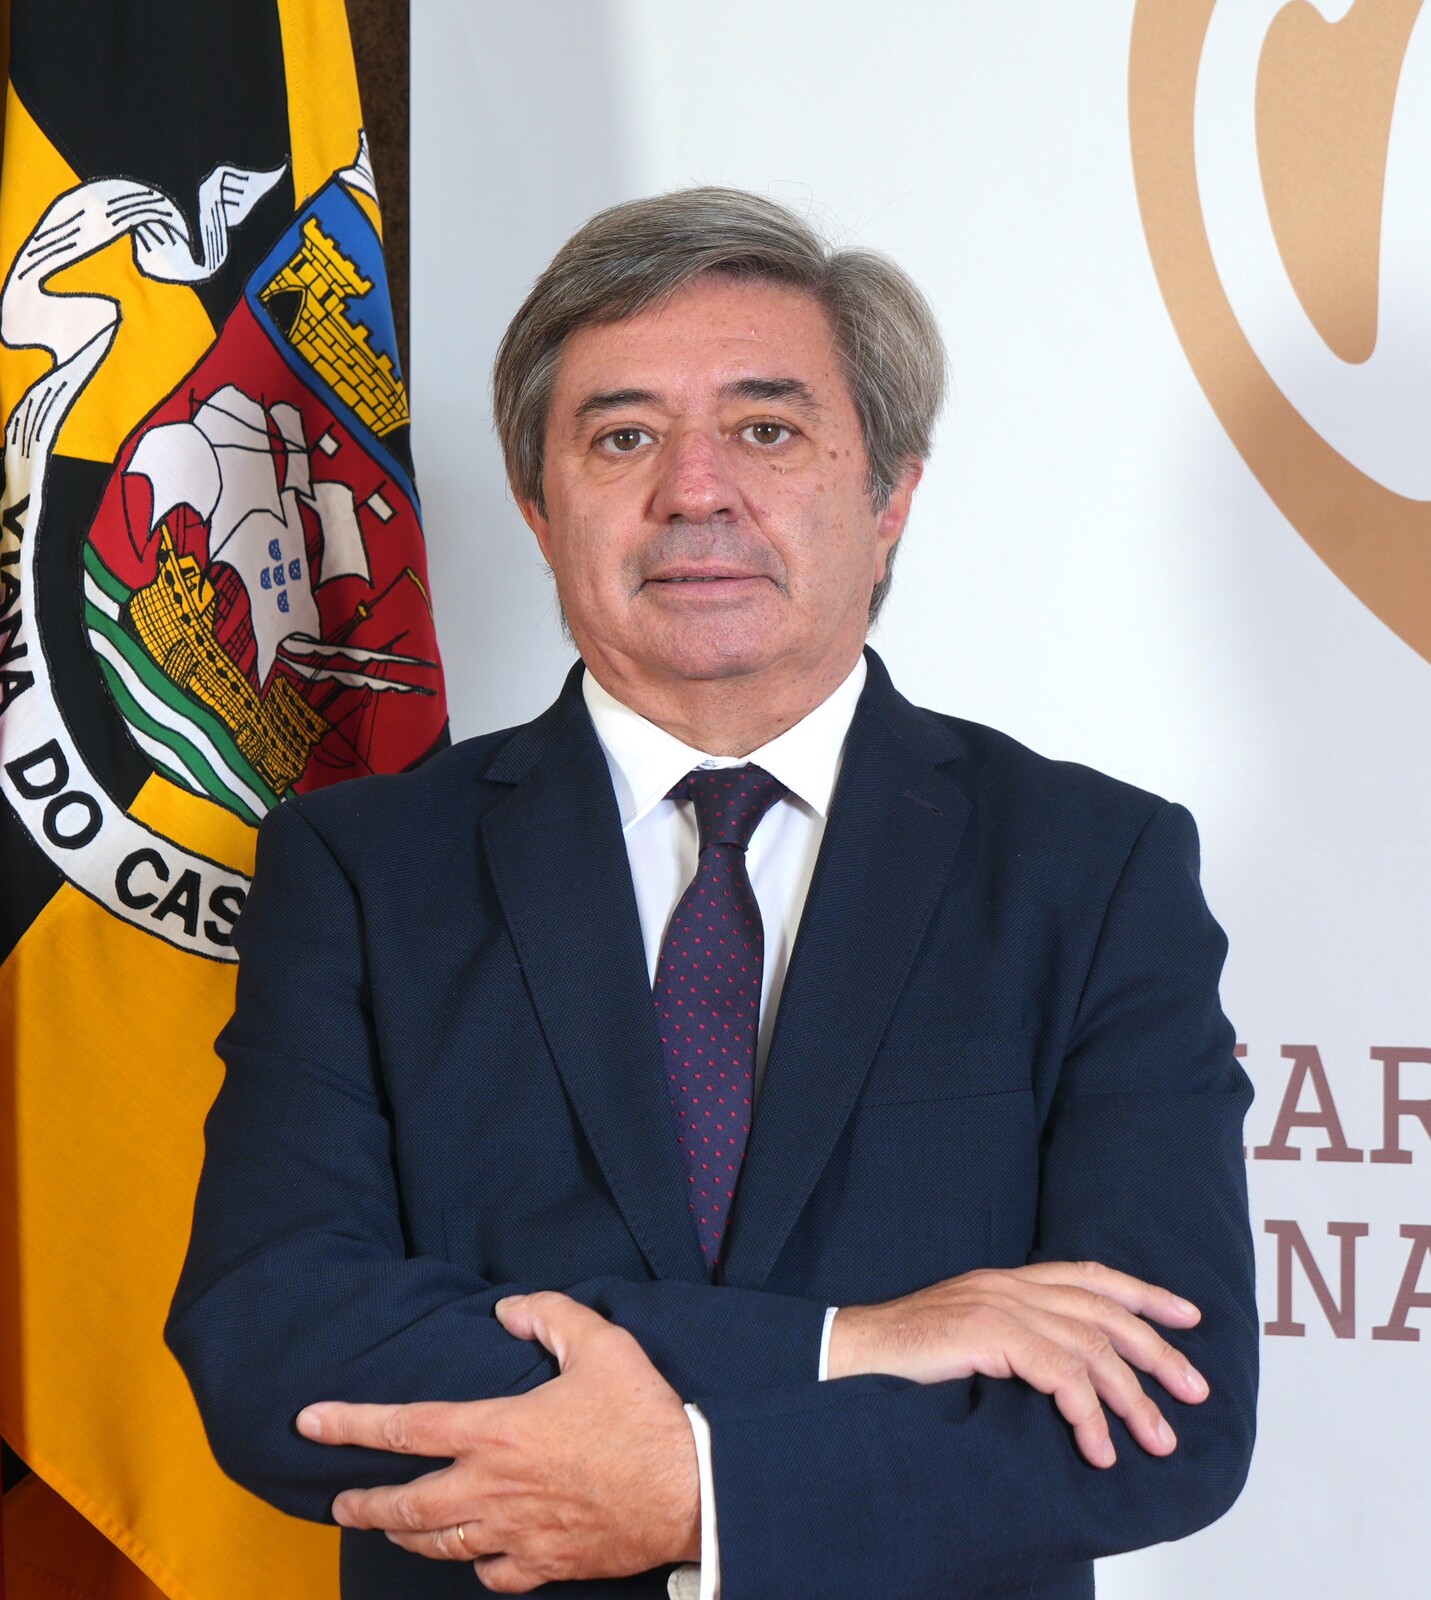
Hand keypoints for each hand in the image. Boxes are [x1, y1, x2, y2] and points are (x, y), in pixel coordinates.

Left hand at [296, 1292, 700, 1592]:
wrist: (688, 1492)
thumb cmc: (643, 1417)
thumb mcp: (602, 1343)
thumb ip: (549, 1315)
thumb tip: (507, 1309)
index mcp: (498, 1431)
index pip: (405, 1426)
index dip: (350, 1423)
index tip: (309, 1421)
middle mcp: (491, 1489)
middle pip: (404, 1505)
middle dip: (363, 1503)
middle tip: (338, 1501)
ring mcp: (512, 1535)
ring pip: (436, 1544)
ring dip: (404, 1533)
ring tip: (389, 1525)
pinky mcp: (541, 1566)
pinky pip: (488, 1574)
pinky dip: (472, 1563)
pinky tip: (472, 1554)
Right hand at [827, 1261, 1207, 1467]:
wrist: (848, 1354)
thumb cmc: (904, 1360)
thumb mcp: (968, 1341)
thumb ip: (1014, 1344)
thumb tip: (1067, 1381)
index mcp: (1006, 1280)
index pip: (1089, 1275)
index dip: (1143, 1293)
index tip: (1188, 1317)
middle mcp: (1008, 1284)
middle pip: (1105, 1309)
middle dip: (1158, 1351)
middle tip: (1195, 1392)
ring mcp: (999, 1304)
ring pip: (1092, 1346)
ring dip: (1132, 1398)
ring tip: (1157, 1440)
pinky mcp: (989, 1333)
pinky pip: (1060, 1374)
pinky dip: (1088, 1415)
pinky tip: (1098, 1449)